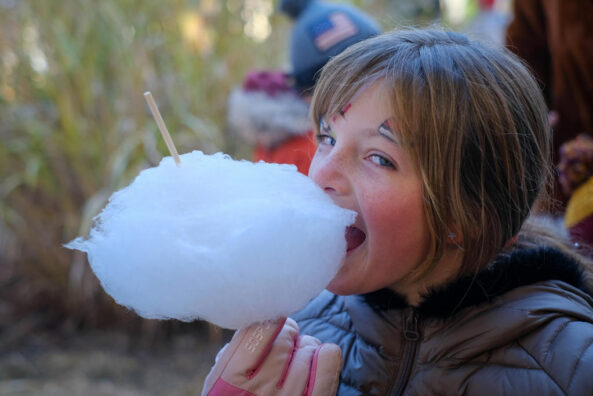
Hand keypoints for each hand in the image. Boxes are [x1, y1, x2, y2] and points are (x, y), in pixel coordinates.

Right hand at [201, 317, 341, 395]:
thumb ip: (235, 352)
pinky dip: (326, 354)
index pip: (258, 330)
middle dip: (288, 333)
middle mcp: (261, 389)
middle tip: (286, 342)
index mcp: (231, 379)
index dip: (269, 322)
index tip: (272, 325)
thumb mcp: (220, 382)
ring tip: (298, 358)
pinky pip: (328, 361)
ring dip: (306, 346)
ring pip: (309, 346)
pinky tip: (318, 360)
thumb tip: (261, 320)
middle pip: (286, 335)